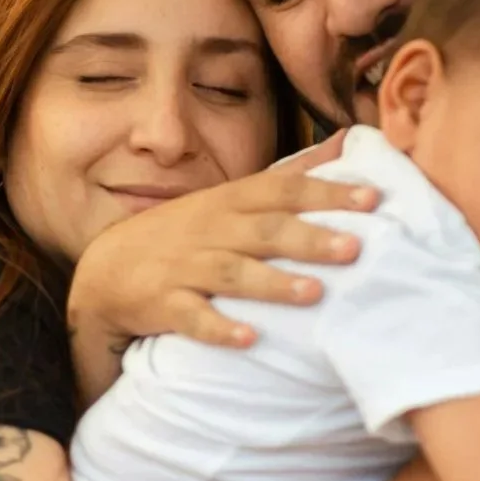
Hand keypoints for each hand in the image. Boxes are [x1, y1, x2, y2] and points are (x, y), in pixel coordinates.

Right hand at [67, 167, 375, 350]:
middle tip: (354, 248)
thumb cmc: (184, 234)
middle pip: (264, 230)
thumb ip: (288, 174)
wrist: (106, 271)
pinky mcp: (163, 304)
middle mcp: (210, 230)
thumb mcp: (231, 197)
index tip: (373, 199)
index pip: (283, 189)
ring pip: (232, 272)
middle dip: (309, 238)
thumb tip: (346, 142)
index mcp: (231, 202)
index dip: (327, 193)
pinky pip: (192, 316)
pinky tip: (249, 338)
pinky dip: (219, 327)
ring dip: (273, 283)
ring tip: (314, 293)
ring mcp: (185, 267)